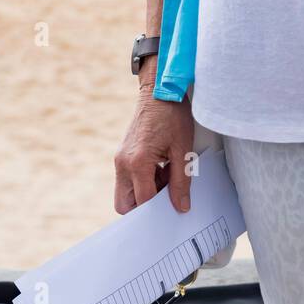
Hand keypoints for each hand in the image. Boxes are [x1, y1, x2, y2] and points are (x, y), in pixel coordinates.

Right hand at [114, 84, 195, 214]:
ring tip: (168, 177)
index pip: (143, 202)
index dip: (159, 211)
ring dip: (145, 192)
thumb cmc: (172, 115)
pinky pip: (128, 179)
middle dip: (144, 208)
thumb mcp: (183, 150)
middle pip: (124, 204)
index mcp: (137, 162)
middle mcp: (123, 163)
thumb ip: (181, 182)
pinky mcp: (122, 155)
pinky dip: (143, 181)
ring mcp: (120, 159)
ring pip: (125, 193)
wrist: (160, 91)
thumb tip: (181, 207)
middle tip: (166, 197)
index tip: (173, 213)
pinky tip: (162, 168)